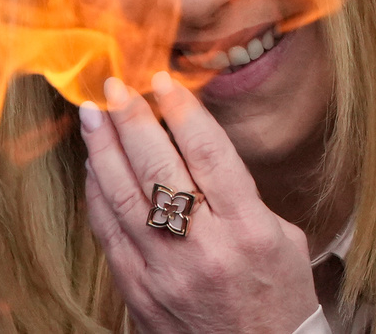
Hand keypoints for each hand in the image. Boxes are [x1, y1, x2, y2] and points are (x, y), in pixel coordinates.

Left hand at [79, 72, 318, 333]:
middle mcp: (203, 248)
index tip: (162, 80)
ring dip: (103, 151)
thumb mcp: (281, 236)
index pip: (207, 153)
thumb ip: (239, 191)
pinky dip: (96, 194)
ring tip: (93, 115)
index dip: (180, 109)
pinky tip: (94, 166)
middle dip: (132, 120)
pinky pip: (108, 233)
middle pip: (158, 168)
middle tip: (115, 86)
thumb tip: (192, 141)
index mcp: (247, 229)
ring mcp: (165, 272)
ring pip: (123, 198)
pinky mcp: (138, 291)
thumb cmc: (278, 294)